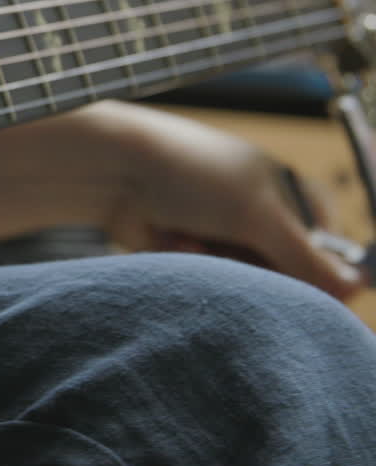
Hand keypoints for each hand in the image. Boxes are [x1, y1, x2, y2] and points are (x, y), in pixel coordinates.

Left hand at [100, 104, 360, 299]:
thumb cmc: (190, 173)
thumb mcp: (256, 214)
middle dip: (260, 272)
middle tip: (236, 256)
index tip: (311, 294)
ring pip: (245, 280)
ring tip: (197, 238)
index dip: (322, 276)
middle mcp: (261, 214)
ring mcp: (225, 233)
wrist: (113, 170)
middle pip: (286, 272)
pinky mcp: (192, 251)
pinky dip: (193, 264)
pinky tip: (173, 239)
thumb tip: (355, 288)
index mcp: (291, 193)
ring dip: (222, 267)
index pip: (329, 249)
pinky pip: (209, 278)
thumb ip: (305, 256)